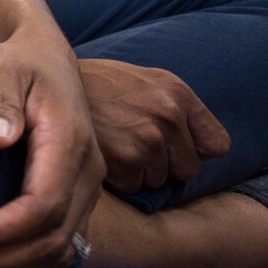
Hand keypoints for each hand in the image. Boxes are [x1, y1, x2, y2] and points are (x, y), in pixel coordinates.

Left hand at [0, 33, 104, 267]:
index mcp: (70, 144)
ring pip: (56, 252)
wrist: (45, 57)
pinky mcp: (74, 200)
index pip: (42, 206)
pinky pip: (57, 248)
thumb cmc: (20, 61)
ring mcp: (86, 190)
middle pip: (49, 240)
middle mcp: (86, 174)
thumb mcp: (5, 68)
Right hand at [78, 57, 229, 192]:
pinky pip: (134, 187)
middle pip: (188, 169)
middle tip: (134, 143)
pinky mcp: (123, 161)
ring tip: (115, 143)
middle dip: (165, 164)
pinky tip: (103, 153)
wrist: (50, 84)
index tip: (175, 147)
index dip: (196, 150)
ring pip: (159, 180)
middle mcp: (167, 115)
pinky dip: (118, 177)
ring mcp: (146, 139)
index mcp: (177, 93)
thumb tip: (209, 151)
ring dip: (139, 170)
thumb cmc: (100, 85)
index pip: (217, 145)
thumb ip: (180, 109)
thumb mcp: (147, 80)